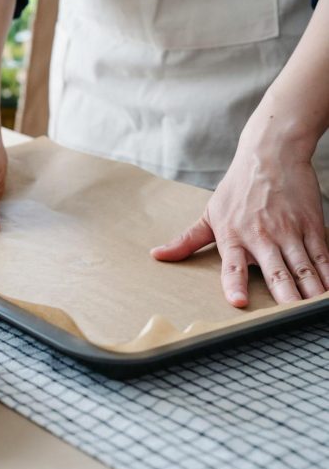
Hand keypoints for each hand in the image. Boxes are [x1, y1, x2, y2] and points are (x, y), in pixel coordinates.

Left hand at [152, 141, 328, 306]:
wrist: (271, 155)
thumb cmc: (237, 187)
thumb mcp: (209, 214)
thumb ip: (186, 240)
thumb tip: (157, 255)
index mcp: (233, 236)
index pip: (231, 265)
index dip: (234, 284)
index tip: (239, 302)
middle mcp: (262, 237)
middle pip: (275, 271)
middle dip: (285, 296)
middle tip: (290, 314)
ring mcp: (290, 232)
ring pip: (303, 267)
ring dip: (311, 290)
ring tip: (313, 308)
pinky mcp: (312, 226)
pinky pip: (323, 256)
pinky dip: (328, 275)